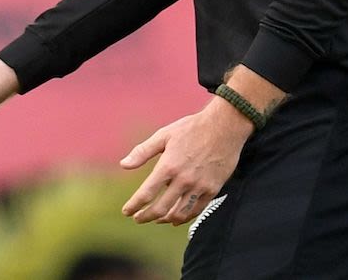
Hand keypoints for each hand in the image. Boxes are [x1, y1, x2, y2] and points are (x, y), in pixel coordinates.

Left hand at [119, 101, 251, 225]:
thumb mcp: (164, 135)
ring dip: (164, 220)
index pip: (146, 193)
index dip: (134, 205)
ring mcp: (199, 186)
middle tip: (138, 219)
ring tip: (156, 219)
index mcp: (168, 165)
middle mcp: (183, 179)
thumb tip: (123, 165)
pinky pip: (196, 210)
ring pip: (179, 214)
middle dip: (146, 217)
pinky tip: (176, 218)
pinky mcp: (212, 190)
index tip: (127, 211)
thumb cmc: (192, 128)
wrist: (224, 127)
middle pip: (160, 208)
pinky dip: (184, 217)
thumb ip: (143, 151)